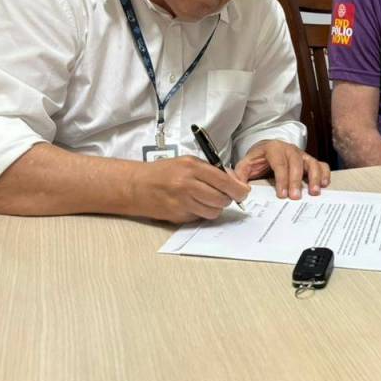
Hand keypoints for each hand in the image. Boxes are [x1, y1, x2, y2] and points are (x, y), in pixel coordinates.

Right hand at [136, 156, 250, 223]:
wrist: (135, 186)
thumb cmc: (163, 172)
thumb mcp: (187, 162)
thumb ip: (212, 170)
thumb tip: (236, 181)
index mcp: (192, 167)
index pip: (224, 181)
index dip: (238, 189)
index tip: (244, 192)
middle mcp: (187, 184)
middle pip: (221, 199)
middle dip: (227, 199)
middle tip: (223, 195)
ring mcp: (182, 202)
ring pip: (213, 211)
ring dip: (214, 207)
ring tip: (205, 199)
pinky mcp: (177, 216)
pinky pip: (199, 218)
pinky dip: (200, 213)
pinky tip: (191, 205)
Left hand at [234, 140, 330, 198]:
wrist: (266, 150)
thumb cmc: (257, 160)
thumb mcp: (245, 165)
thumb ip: (240, 175)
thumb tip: (241, 188)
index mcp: (273, 148)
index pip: (279, 163)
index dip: (282, 179)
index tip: (282, 194)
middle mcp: (289, 149)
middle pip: (296, 163)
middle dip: (296, 181)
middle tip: (295, 198)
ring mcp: (301, 154)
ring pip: (311, 162)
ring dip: (314, 177)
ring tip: (314, 192)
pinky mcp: (309, 160)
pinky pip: (320, 164)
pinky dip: (324, 173)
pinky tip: (324, 185)